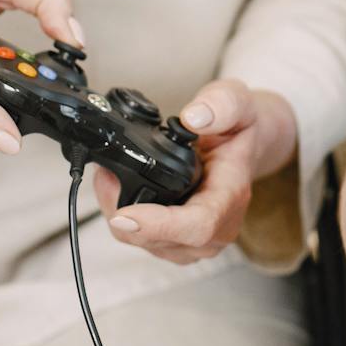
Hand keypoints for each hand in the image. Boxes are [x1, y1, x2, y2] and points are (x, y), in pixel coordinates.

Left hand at [94, 79, 296, 264]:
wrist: (241, 146)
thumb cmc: (239, 127)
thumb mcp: (238, 101)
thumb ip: (221, 104)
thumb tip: (194, 118)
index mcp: (232, 196)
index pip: (198, 225)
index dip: (159, 225)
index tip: (125, 215)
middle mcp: (217, 228)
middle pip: (161, 240)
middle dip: (122, 210)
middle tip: (105, 173)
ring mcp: (197, 242)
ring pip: (144, 243)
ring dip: (118, 212)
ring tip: (109, 175)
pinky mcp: (178, 243)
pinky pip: (141, 240)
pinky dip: (123, 216)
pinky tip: (118, 188)